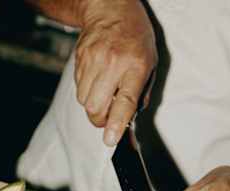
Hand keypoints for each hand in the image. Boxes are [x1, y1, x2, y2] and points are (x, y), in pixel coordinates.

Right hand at [75, 0, 156, 145]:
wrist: (110, 9)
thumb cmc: (135, 38)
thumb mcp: (150, 63)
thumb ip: (142, 94)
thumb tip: (130, 119)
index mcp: (135, 66)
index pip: (124, 100)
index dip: (116, 123)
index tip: (111, 139)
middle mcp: (112, 64)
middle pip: (95, 107)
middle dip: (100, 119)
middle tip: (109, 116)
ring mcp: (92, 61)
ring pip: (84, 101)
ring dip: (94, 105)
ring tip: (104, 93)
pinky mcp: (79, 60)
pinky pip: (79, 88)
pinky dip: (87, 92)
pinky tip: (97, 80)